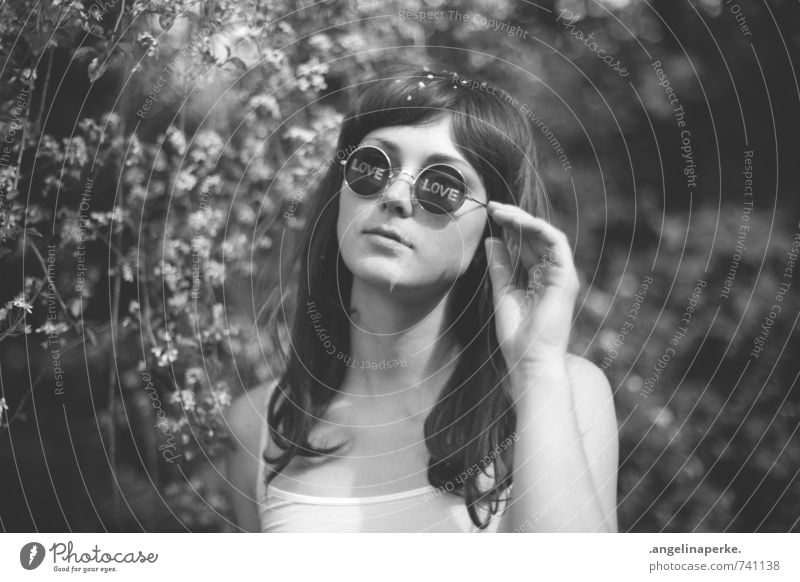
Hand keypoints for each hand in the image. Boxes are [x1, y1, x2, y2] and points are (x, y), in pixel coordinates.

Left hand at [484, 201, 579, 373]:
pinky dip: (538, 229)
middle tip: (492, 206)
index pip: (526, 244)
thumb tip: (492, 240)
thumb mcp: (502, 294)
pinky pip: (556, 243)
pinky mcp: (566, 277)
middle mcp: (552, 274)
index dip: (510, 227)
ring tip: (501, 212)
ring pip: (547, 235)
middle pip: (536, 236)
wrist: (529, 362)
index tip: (489, 214)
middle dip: (514, 218)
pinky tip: (517, 222)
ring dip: (524, 220)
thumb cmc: (517, 337)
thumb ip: (500, 267)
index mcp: (538, 279)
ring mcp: (561, 275)